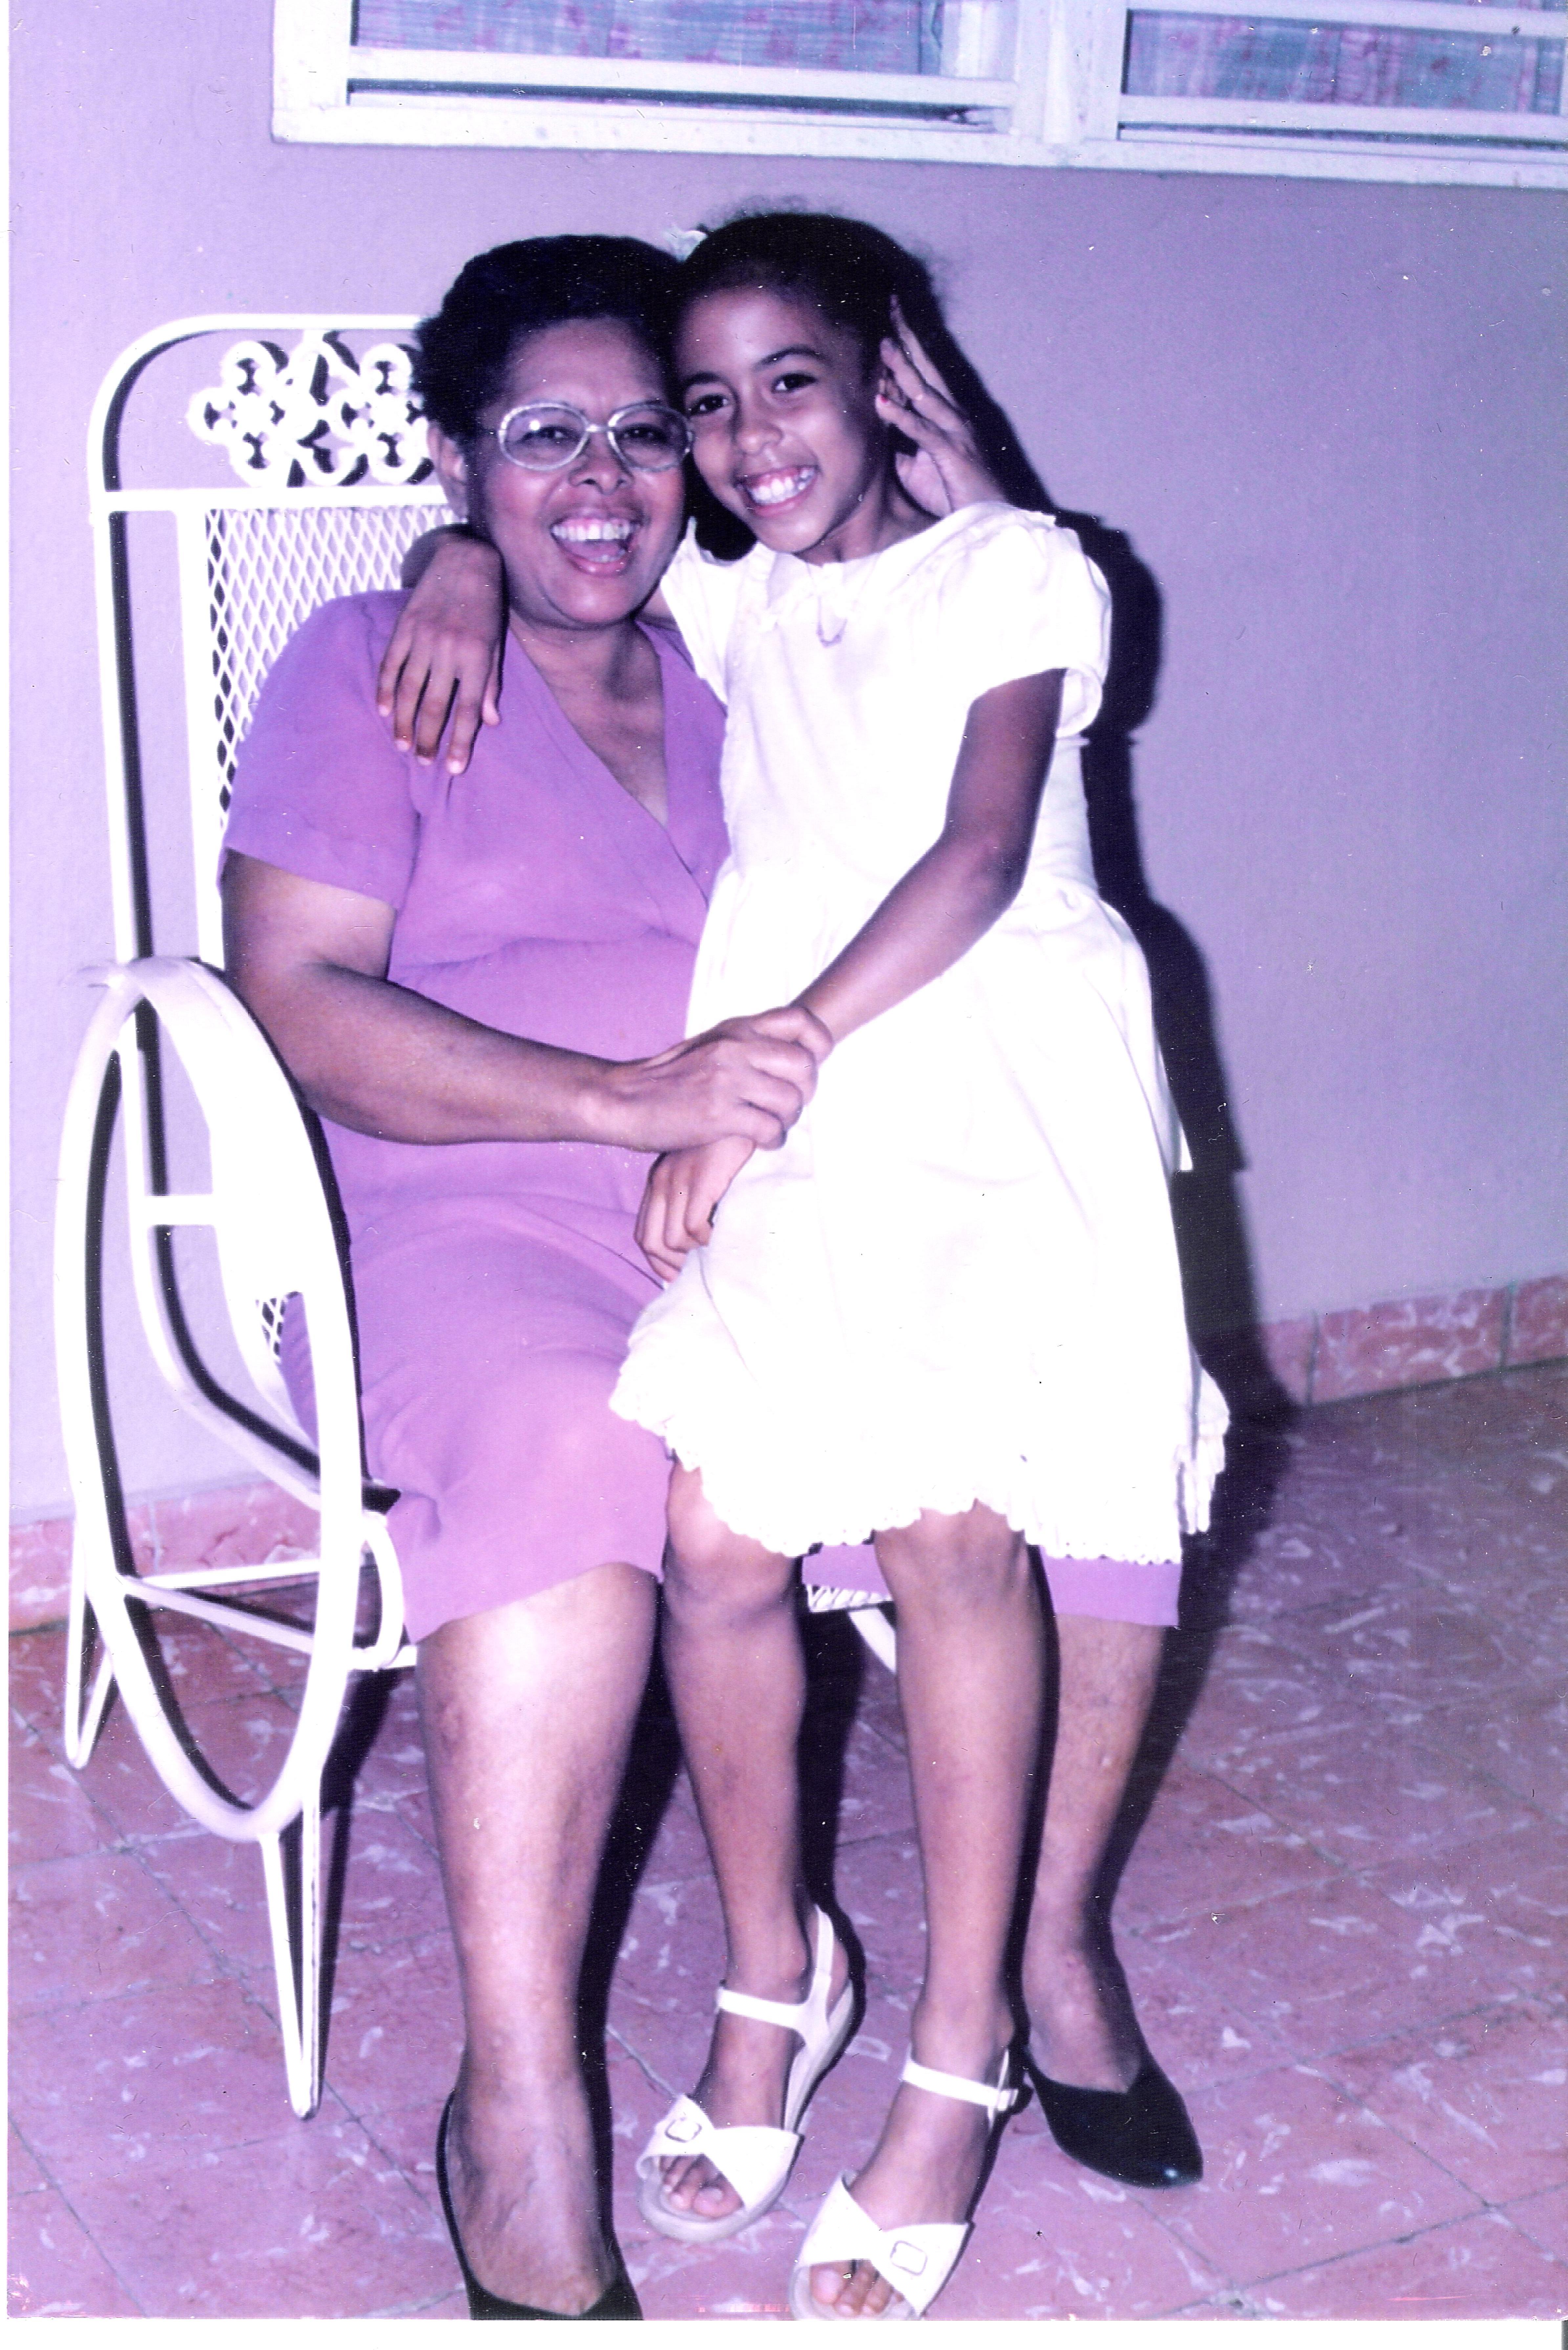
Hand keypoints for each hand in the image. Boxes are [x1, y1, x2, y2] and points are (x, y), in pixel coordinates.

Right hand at [376, 531, 506, 771]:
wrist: (465, 559)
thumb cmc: (487, 607)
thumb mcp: (496, 645)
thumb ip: (491, 683)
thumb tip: (490, 722)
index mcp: (476, 659)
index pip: (467, 711)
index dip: (460, 743)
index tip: (453, 769)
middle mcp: (449, 651)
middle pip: (435, 706)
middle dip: (428, 739)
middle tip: (423, 763)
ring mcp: (423, 639)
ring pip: (409, 690)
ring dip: (404, 722)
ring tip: (402, 746)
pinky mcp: (404, 627)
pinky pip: (391, 665)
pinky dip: (386, 690)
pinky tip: (385, 712)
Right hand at [602, 1004, 831, 1154]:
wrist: (621, 1100)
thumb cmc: (667, 1079)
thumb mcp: (710, 1046)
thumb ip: (745, 1044)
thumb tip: (786, 1053)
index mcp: (736, 1028)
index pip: (799, 1019)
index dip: (819, 1042)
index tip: (813, 1063)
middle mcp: (735, 1048)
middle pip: (805, 1064)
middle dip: (806, 1091)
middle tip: (789, 1106)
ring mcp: (727, 1080)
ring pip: (791, 1100)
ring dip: (788, 1120)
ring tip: (772, 1127)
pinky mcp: (718, 1114)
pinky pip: (770, 1129)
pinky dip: (772, 1140)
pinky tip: (760, 1142)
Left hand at [636, 1135, 755, 1280]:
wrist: (746, 1110)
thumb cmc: (729, 1145)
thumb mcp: (699, 1170)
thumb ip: (689, 1197)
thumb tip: (691, 1240)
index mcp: (658, 1180)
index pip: (643, 1233)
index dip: (657, 1261)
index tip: (678, 1273)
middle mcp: (662, 1180)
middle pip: (651, 1241)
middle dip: (670, 1265)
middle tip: (694, 1270)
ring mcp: (680, 1179)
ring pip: (672, 1239)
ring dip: (693, 1251)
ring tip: (712, 1245)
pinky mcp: (702, 1179)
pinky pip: (693, 1225)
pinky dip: (706, 1237)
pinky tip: (721, 1230)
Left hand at [878, 301, 1005, 518]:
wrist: (984, 522)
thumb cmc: (953, 494)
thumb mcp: (916, 466)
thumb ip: (900, 443)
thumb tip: (880, 427)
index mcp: (945, 415)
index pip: (923, 374)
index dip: (907, 347)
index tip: (889, 320)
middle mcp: (953, 416)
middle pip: (928, 370)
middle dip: (909, 339)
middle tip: (892, 308)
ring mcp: (954, 433)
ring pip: (926, 393)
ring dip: (904, 370)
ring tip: (884, 346)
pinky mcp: (951, 454)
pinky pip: (922, 431)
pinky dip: (901, 417)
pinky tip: (881, 403)